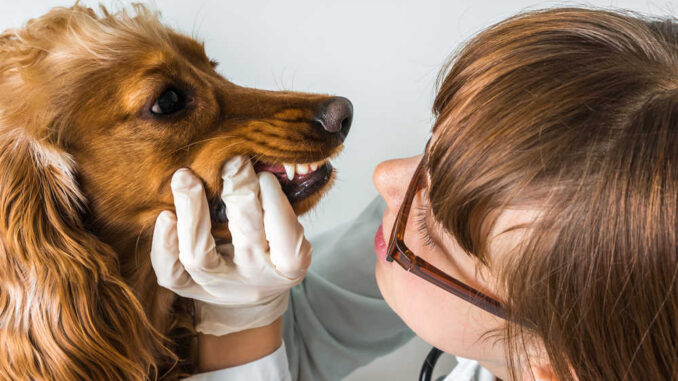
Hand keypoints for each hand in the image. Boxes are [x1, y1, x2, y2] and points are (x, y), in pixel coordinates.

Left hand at [150, 156, 311, 335]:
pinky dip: (164, 245)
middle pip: (245, 237)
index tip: (265, 176)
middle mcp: (255, 279)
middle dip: (239, 193)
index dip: (275, 203)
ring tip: (185, 177)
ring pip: (199, 256)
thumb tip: (267, 159)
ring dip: (192, 212)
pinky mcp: (190, 289)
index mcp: (288, 266)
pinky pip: (171, 274)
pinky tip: (165, 216)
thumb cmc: (273, 245)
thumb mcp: (289, 227)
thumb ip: (280, 199)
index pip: (285, 236)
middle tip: (232, 161)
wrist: (250, 290)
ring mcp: (219, 287)